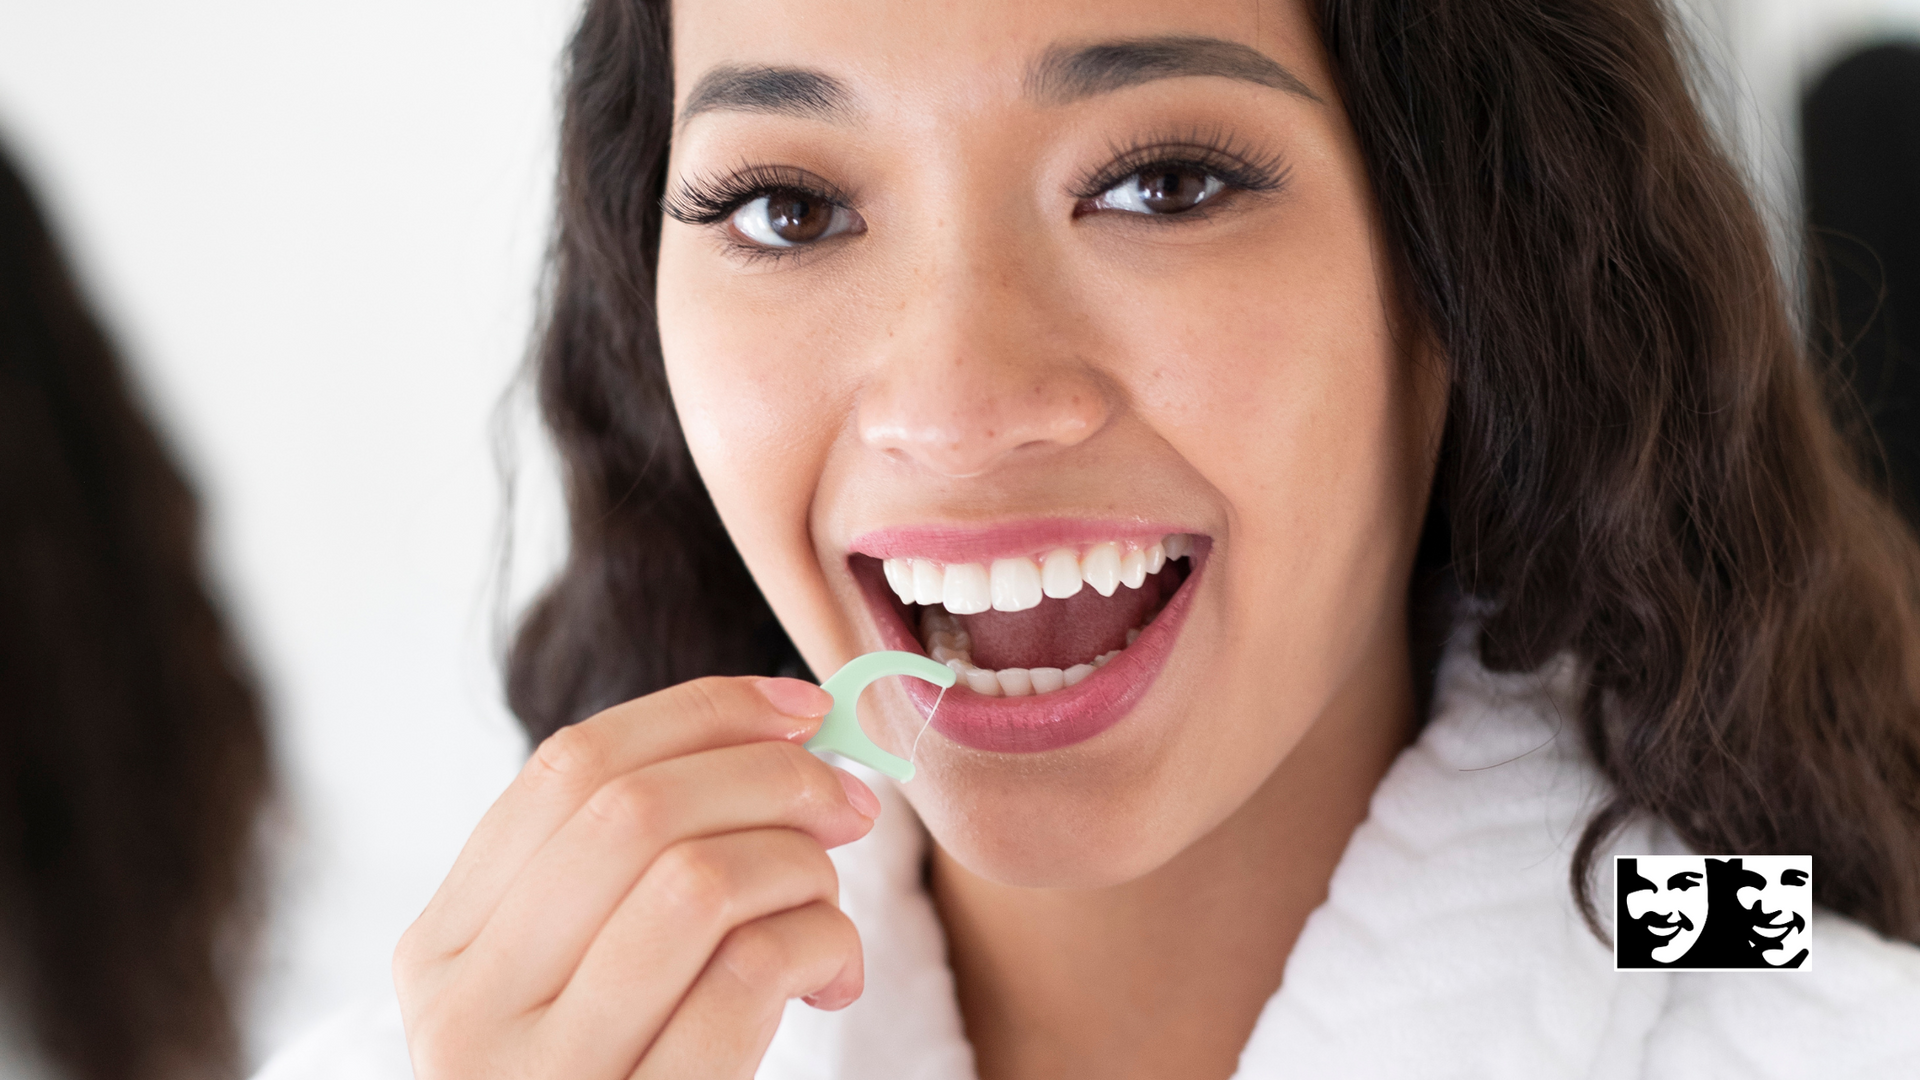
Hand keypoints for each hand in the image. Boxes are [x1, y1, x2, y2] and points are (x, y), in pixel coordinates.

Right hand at [394, 675, 878, 1078]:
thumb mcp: (570, 986)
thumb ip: (625, 875)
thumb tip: (779, 727)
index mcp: (442, 947)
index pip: (568, 767)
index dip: (703, 713)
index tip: (801, 709)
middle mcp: (465, 1010)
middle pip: (634, 811)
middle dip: (771, 777)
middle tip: (848, 803)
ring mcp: (540, 1079)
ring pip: (696, 882)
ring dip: (801, 870)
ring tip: (829, 911)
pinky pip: (746, 980)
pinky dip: (822, 944)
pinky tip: (835, 977)